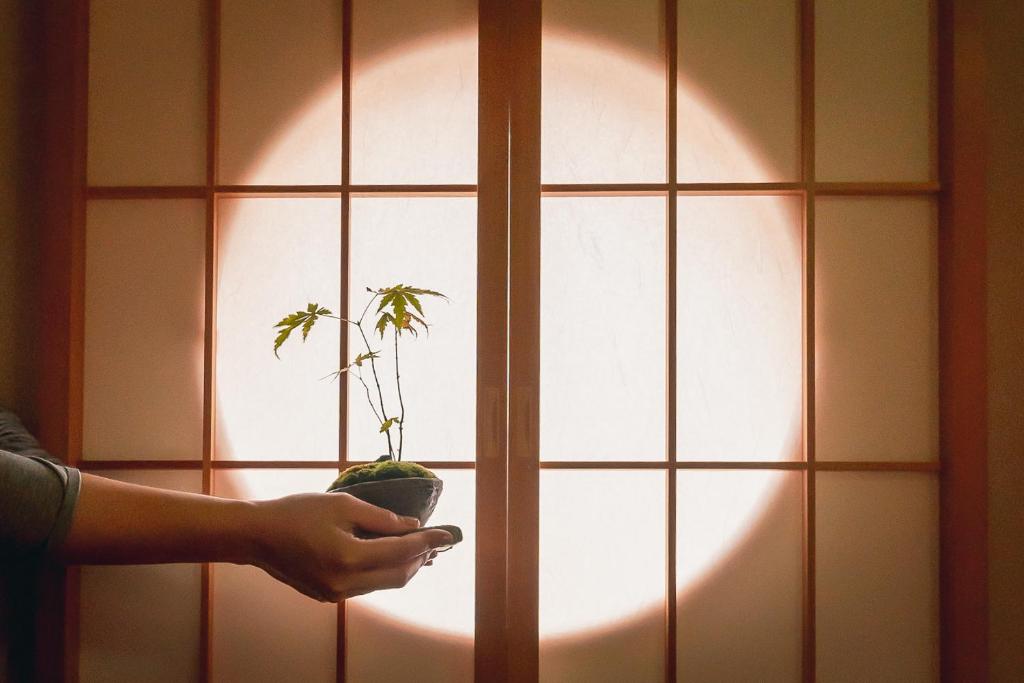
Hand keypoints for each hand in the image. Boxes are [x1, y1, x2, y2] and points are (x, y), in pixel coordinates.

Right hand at [248, 492, 453, 601]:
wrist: (258, 536)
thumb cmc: (297, 512)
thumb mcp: (342, 505)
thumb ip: (381, 518)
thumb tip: (412, 527)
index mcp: (348, 557)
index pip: (401, 552)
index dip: (428, 541)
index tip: (448, 533)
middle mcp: (345, 583)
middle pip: (399, 575)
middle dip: (421, 558)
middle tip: (436, 541)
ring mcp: (336, 593)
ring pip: (384, 584)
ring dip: (404, 566)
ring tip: (420, 549)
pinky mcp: (329, 596)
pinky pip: (367, 586)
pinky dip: (383, 571)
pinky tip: (389, 556)